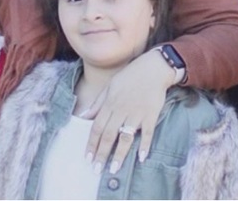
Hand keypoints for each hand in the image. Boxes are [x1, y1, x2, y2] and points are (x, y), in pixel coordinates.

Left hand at [82, 49, 174, 173]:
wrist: (153, 68)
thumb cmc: (130, 76)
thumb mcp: (110, 85)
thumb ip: (97, 102)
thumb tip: (83, 116)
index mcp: (110, 103)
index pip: (97, 127)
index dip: (91, 143)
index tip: (87, 157)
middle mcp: (121, 110)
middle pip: (108, 135)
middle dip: (101, 154)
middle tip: (96, 170)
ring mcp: (137, 113)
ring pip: (125, 137)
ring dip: (119, 154)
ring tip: (114, 169)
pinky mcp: (151, 115)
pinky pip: (147, 133)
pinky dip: (145, 145)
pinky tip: (141, 157)